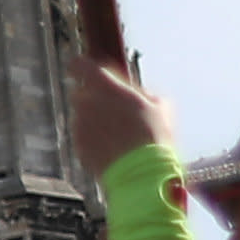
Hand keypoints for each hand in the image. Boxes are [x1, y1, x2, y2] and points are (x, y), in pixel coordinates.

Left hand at [67, 56, 177, 180]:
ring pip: (82, 118)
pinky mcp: (78, 147)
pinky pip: (83, 139)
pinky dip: (93, 142)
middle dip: (93, 99)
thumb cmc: (154, 137)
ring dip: (94, 122)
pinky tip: (113, 150)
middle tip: (114, 111)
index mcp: (107, 88)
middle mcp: (88, 104)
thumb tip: (142, 95)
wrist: (141, 173)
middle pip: (81, 93)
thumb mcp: (161, 106)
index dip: (80, 65)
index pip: (81, 66)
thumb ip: (144, 94)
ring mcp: (80, 126)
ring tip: (120, 137)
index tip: (81, 67)